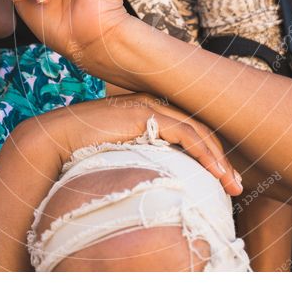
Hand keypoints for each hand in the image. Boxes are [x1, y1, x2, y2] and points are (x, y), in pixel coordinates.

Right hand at [20, 93, 242, 195]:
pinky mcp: (146, 113)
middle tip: (237, 186)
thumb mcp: (120, 155)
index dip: (211, 155)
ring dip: (219, 160)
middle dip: (223, 159)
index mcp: (149, 112)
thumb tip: (153, 185)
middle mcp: (153, 105)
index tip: (224, 181)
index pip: (190, 132)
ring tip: (232, 186)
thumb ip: (140, 159)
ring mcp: (151, 106)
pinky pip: (186, 133)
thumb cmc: (81, 152)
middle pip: (200, 130)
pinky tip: (216, 173)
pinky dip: (205, 153)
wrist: (53, 139)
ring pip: (198, 132)